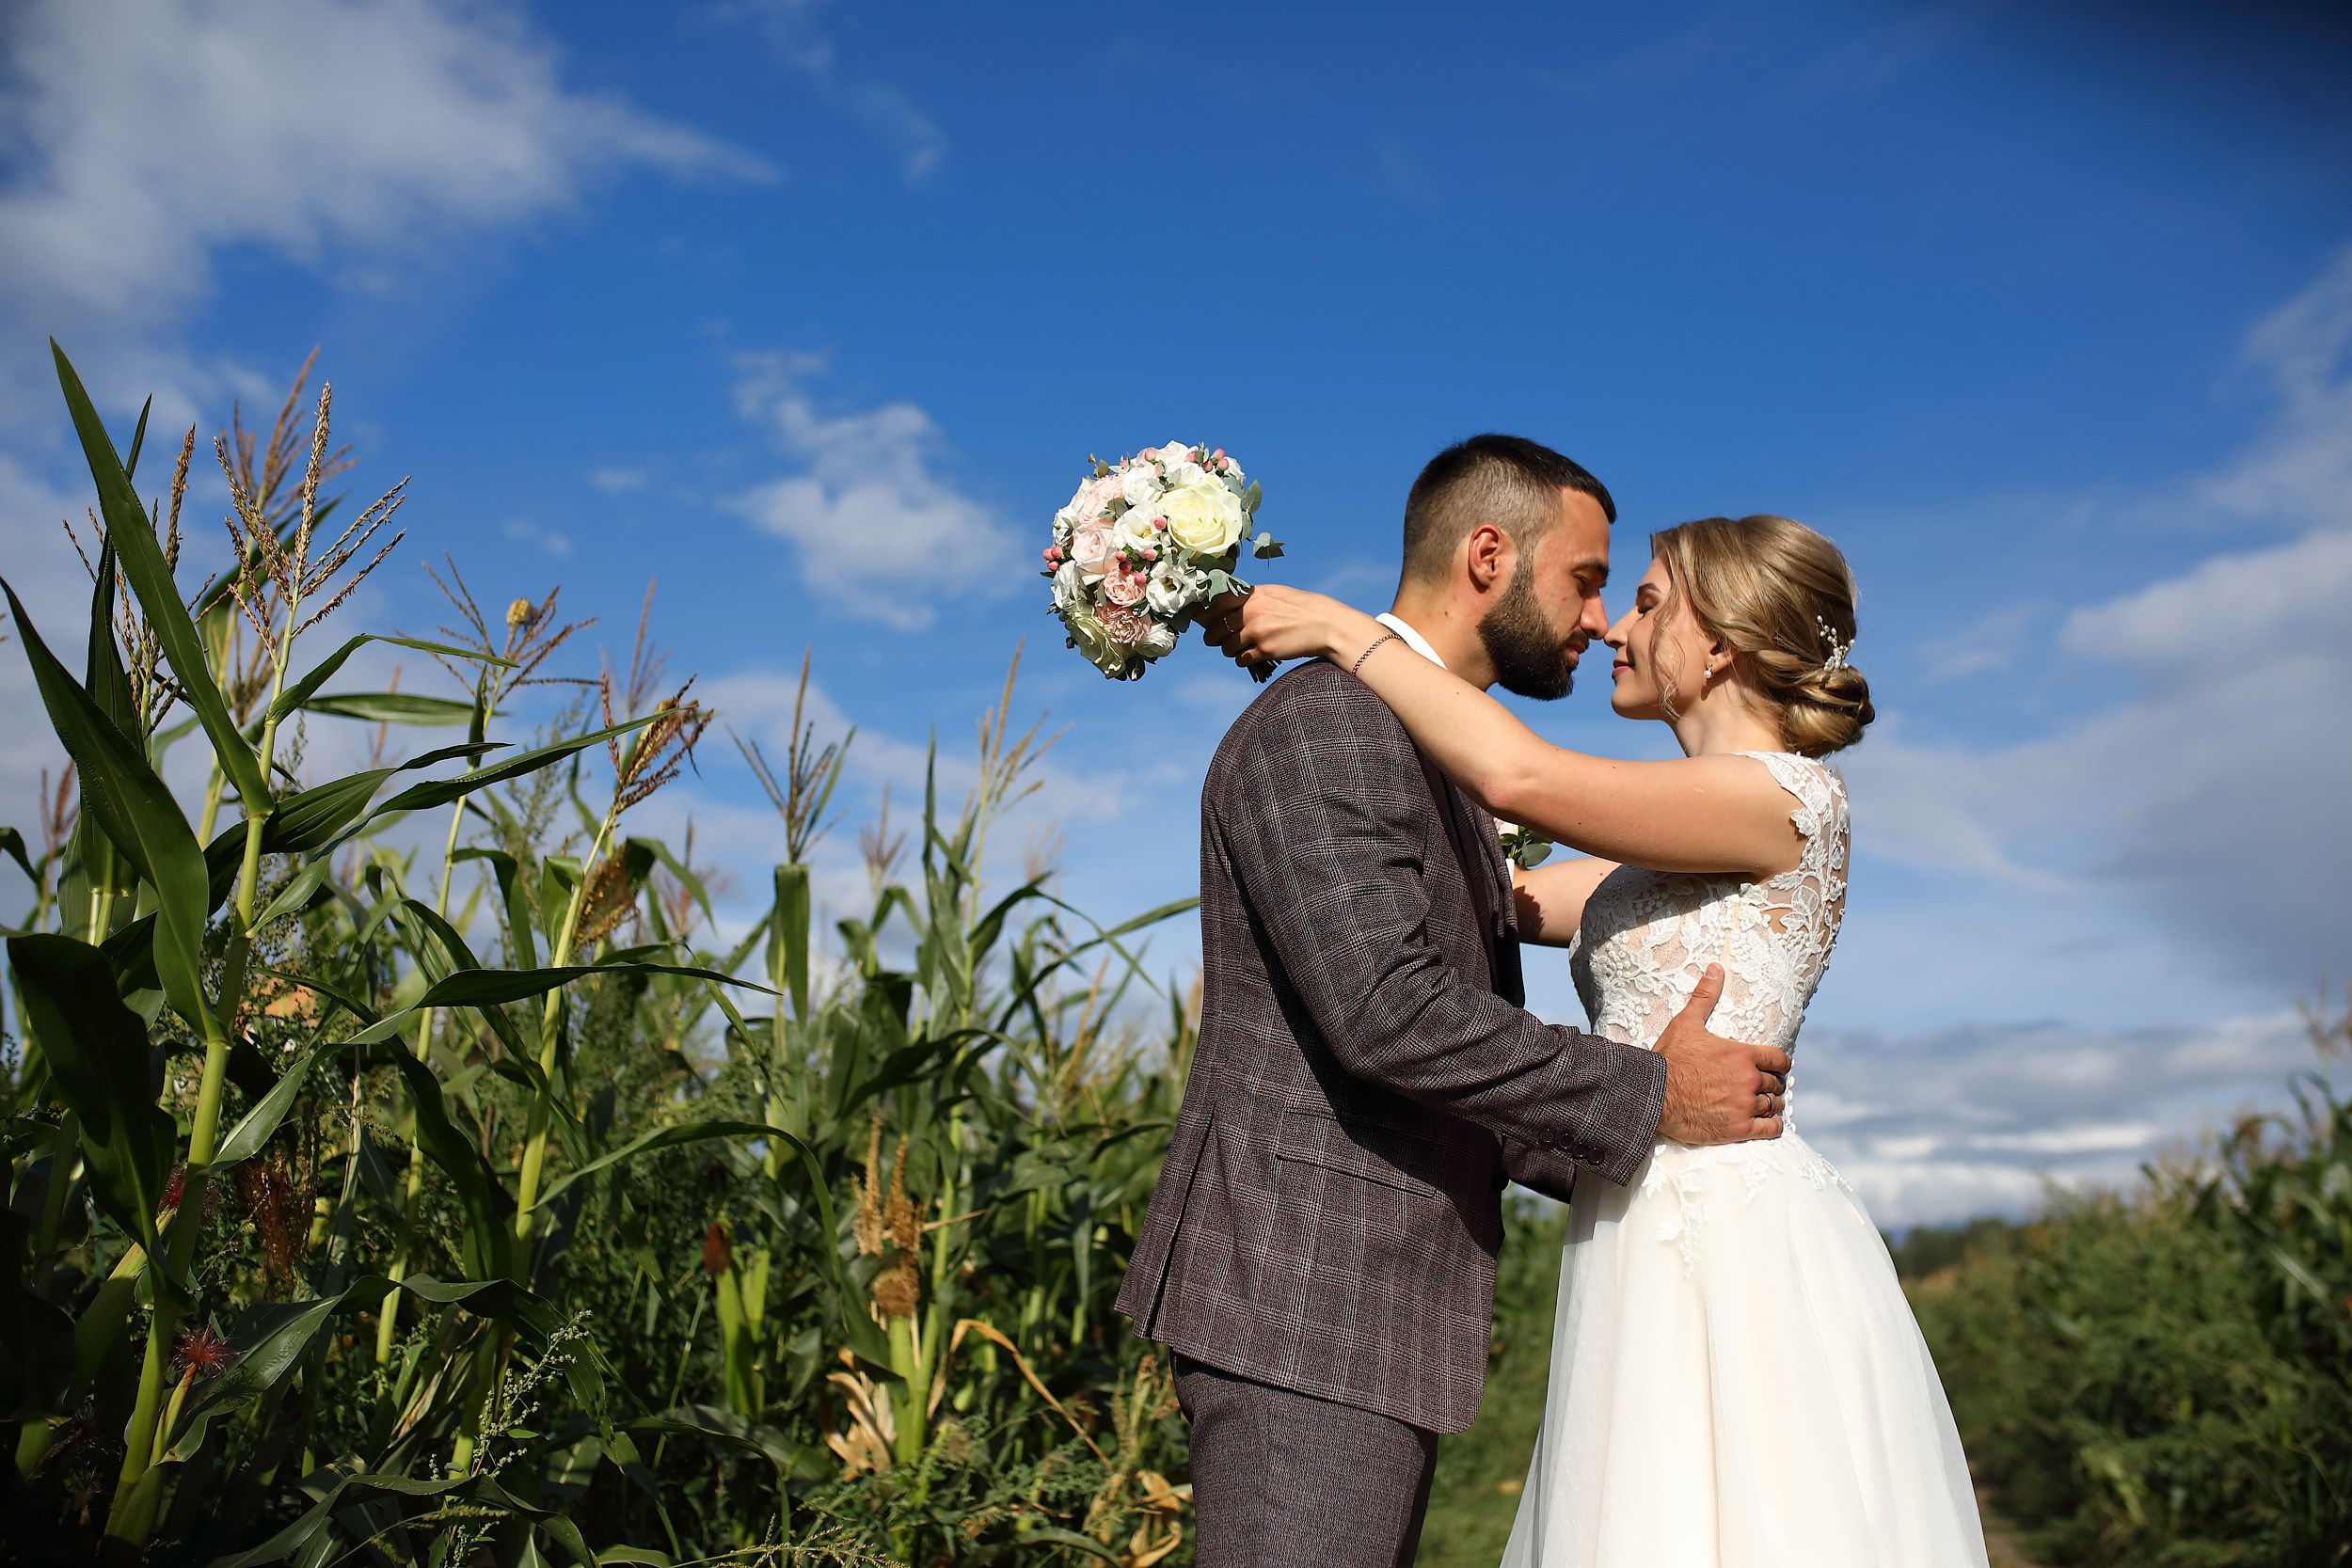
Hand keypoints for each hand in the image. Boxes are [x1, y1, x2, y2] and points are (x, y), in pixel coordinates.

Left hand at [1198, 584, 1347, 671]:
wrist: (1326, 624)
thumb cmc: (1300, 608)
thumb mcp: (1274, 594)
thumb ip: (1249, 598)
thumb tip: (1220, 606)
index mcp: (1252, 594)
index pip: (1214, 603)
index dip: (1203, 614)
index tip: (1201, 620)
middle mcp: (1251, 611)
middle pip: (1214, 629)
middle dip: (1213, 637)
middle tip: (1217, 639)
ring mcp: (1257, 631)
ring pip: (1225, 647)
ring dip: (1229, 650)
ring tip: (1240, 647)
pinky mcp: (1265, 650)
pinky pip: (1240, 660)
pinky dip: (1243, 660)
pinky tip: (1253, 655)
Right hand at [1653, 965, 1789, 1144]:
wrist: (1652, 1095)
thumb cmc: (1669, 1058)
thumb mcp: (1686, 1023)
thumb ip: (1705, 996)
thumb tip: (1716, 967)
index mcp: (1743, 1054)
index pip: (1780, 1060)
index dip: (1779, 1064)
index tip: (1774, 1068)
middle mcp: (1749, 1080)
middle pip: (1776, 1084)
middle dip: (1771, 1085)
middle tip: (1763, 1087)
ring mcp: (1745, 1106)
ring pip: (1774, 1106)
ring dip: (1772, 1105)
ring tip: (1763, 1106)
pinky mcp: (1738, 1129)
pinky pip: (1770, 1129)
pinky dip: (1772, 1126)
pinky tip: (1767, 1124)